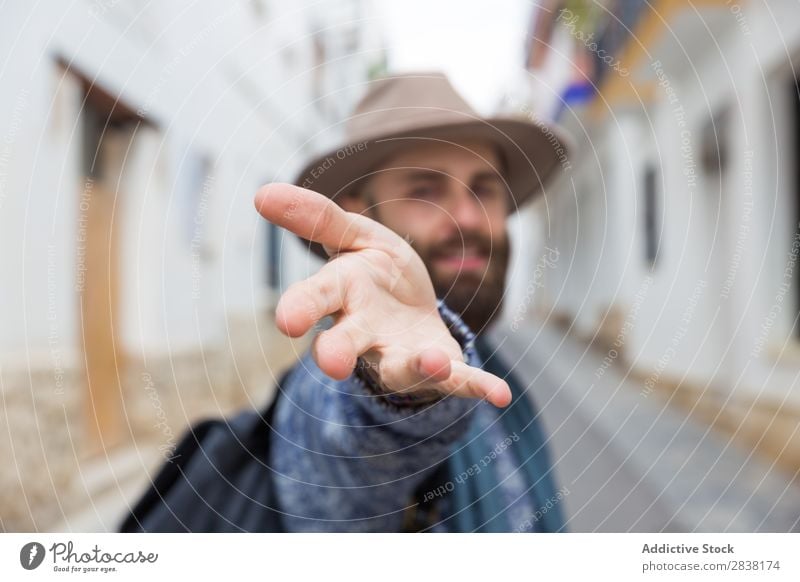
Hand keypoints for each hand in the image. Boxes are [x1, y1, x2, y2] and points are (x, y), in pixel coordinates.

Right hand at [254, 183, 510, 407]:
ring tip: (434, 359)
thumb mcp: (355, 236)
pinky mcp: (439, 366)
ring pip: (403, 366)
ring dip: (418, 365)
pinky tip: (498, 393)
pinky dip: (475, 386)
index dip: (302, 307)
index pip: (316, 296)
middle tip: (331, 363)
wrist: (411, 309)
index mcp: (343, 292)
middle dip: (339, 352)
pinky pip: (457, 379)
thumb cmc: (376, 272)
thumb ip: (318, 218)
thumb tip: (262, 193)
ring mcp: (401, 353)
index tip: (288, 320)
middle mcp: (365, 330)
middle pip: (348, 342)